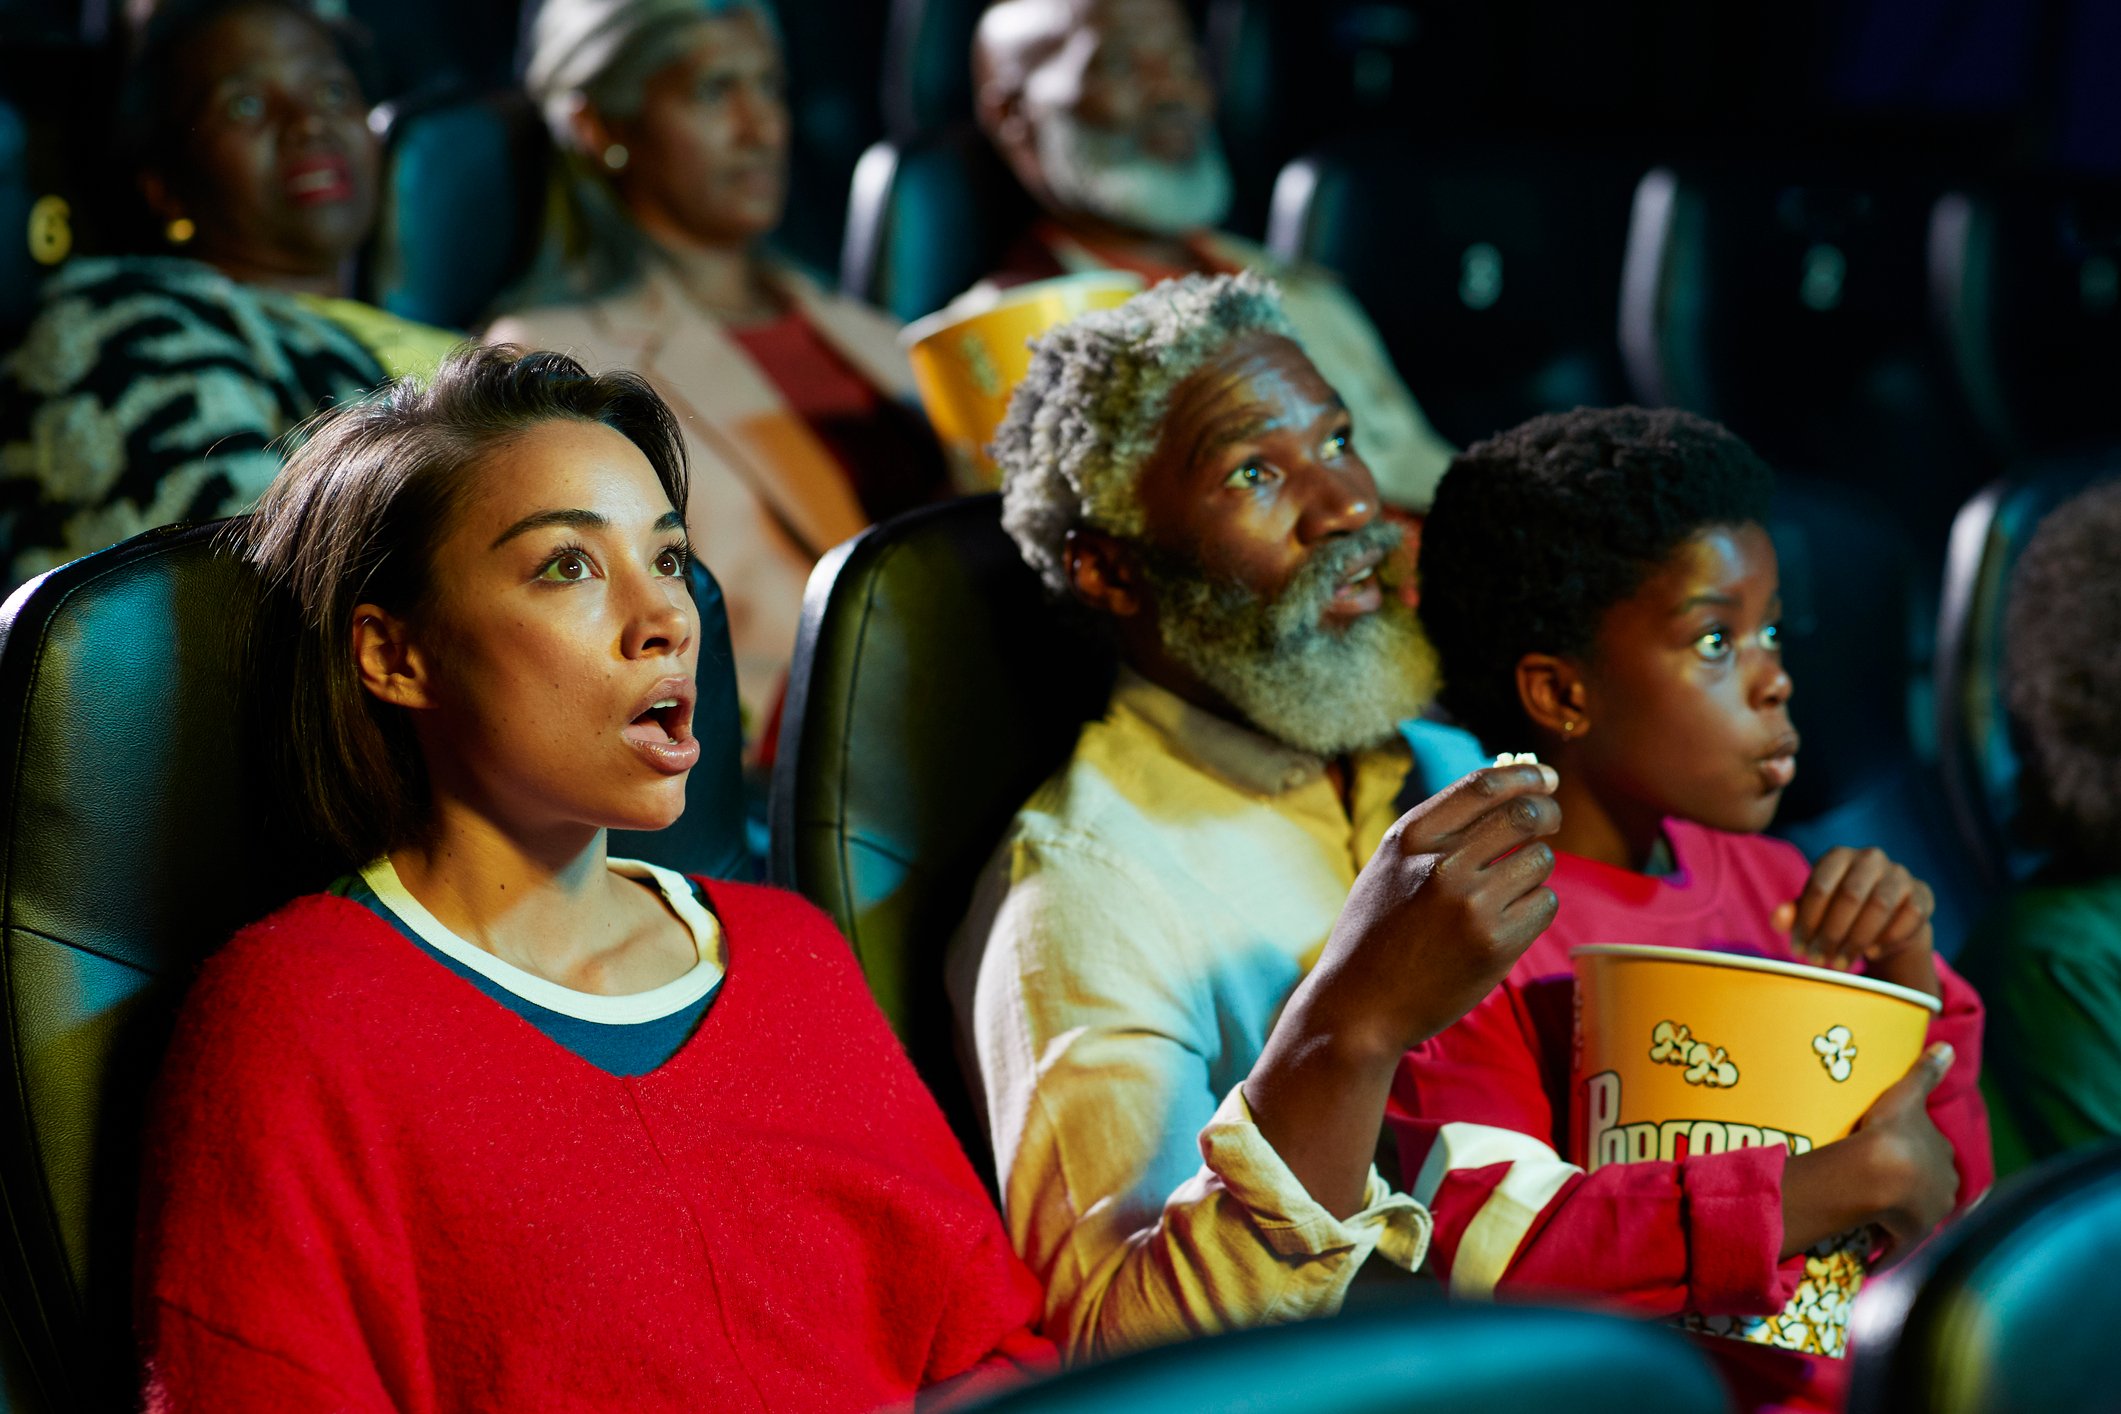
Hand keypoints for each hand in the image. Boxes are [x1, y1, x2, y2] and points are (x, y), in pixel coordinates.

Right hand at [1300, 762, 1561, 1060]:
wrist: (1358, 1006)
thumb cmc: (1375, 932)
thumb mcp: (1390, 866)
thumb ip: (1439, 832)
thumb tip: (1508, 792)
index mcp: (1410, 838)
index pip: (1483, 786)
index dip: (1524, 776)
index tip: (1544, 778)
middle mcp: (1442, 865)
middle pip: (1525, 815)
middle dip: (1548, 813)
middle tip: (1551, 820)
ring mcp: (1472, 906)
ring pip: (1540, 862)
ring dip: (1533, 871)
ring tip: (1504, 892)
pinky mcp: (1496, 945)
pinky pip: (1544, 905)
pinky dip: (1534, 908)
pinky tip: (1505, 923)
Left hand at [1773, 846, 1939, 998]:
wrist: (1885, 916)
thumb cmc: (1838, 909)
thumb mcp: (1812, 909)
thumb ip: (1791, 912)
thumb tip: (1778, 920)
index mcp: (1838, 856)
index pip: (1820, 887)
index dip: (1807, 922)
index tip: (1799, 949)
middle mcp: (1870, 858)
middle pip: (1850, 897)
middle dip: (1831, 934)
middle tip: (1818, 961)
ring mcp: (1899, 874)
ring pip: (1880, 907)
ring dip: (1857, 940)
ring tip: (1840, 963)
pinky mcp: (1922, 893)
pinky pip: (1909, 917)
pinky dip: (1888, 938)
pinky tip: (1871, 952)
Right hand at [1851, 1043, 1960, 1261]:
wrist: (1883, 1173)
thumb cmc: (1893, 1132)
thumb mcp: (1906, 1096)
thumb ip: (1925, 1073)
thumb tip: (1946, 1045)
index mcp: (1944, 1157)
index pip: (1936, 1155)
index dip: (1919, 1154)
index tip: (1902, 1154)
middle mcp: (1944, 1188)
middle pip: (1930, 1188)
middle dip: (1916, 1190)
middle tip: (1886, 1186)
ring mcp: (1928, 1216)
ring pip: (1915, 1217)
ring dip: (1900, 1220)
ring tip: (1874, 1217)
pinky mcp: (1908, 1239)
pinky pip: (1896, 1249)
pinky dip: (1885, 1255)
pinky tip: (1870, 1262)